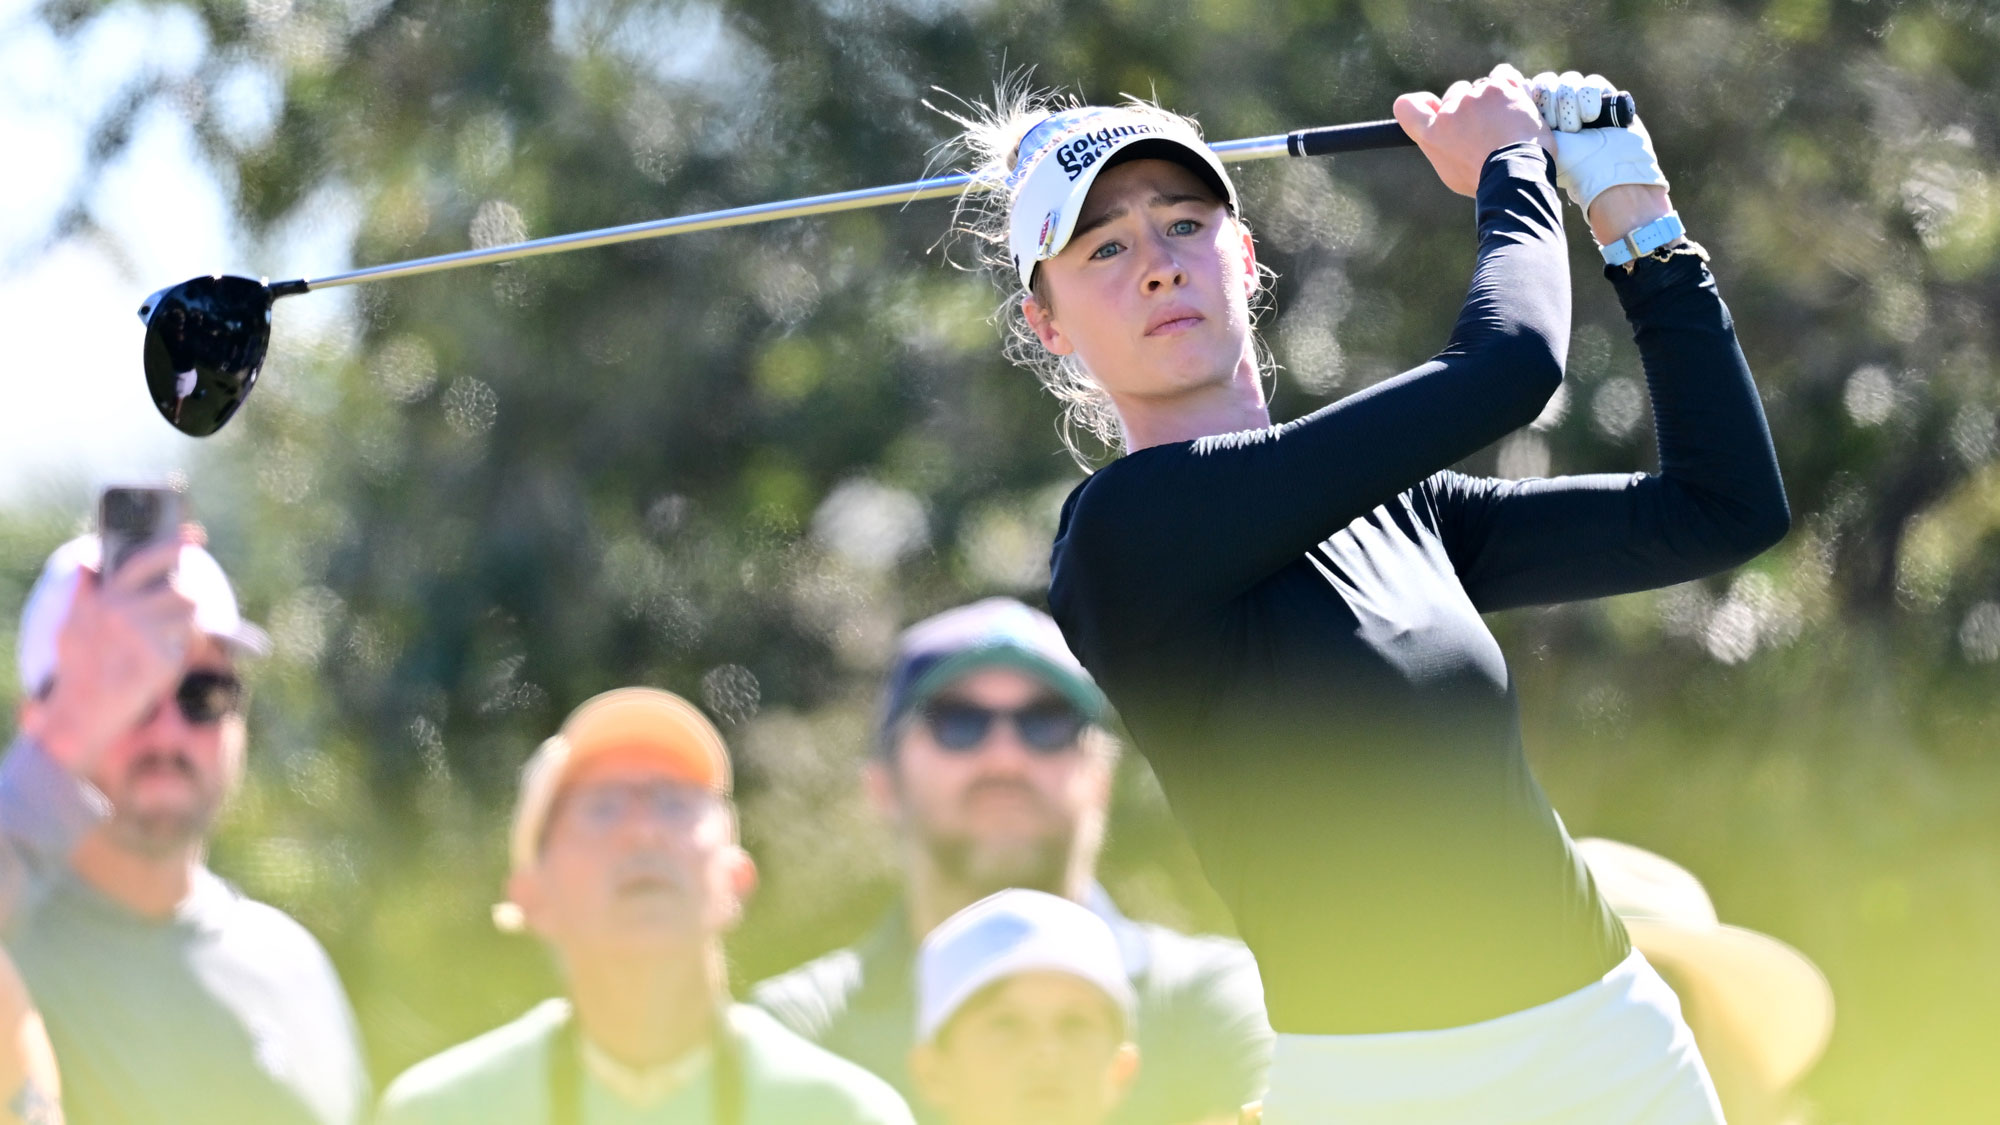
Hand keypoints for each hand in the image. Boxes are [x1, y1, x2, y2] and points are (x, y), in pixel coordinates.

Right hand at [27, 530, 200, 776]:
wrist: (83, 712)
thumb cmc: (80, 668)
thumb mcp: (72, 626)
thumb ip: (85, 592)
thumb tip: (89, 560)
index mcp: (103, 600)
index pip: (143, 561)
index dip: (172, 544)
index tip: (194, 535)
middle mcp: (124, 613)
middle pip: (182, 590)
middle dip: (186, 599)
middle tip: (178, 609)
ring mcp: (145, 636)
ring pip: (192, 614)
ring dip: (187, 623)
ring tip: (165, 638)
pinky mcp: (164, 659)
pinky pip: (191, 641)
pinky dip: (184, 647)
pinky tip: (163, 659)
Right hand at [1393, 73, 1553, 197]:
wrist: (1514, 172)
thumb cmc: (1484, 178)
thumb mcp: (1451, 171)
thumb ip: (1442, 145)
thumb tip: (1441, 130)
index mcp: (1431, 134)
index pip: (1406, 106)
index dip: (1422, 103)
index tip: (1435, 106)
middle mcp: (1448, 112)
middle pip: (1455, 93)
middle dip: (1469, 105)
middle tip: (1488, 127)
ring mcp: (1473, 97)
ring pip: (1482, 86)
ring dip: (1492, 98)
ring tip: (1508, 121)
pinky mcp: (1498, 88)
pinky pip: (1503, 74)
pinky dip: (1510, 83)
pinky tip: (1516, 98)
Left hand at [1516, 67, 1673, 239]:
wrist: (1602, 172)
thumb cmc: (1566, 164)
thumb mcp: (1536, 143)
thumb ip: (1521, 118)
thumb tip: (1513, 86)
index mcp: (1539, 116)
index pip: (1530, 88)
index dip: (1534, 97)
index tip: (1537, 116)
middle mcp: (1560, 106)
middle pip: (1547, 82)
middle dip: (1551, 104)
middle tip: (1558, 128)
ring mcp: (1582, 100)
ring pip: (1568, 81)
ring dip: (1570, 106)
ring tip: (1575, 129)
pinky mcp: (1606, 96)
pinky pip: (1591, 83)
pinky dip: (1589, 99)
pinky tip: (1591, 118)